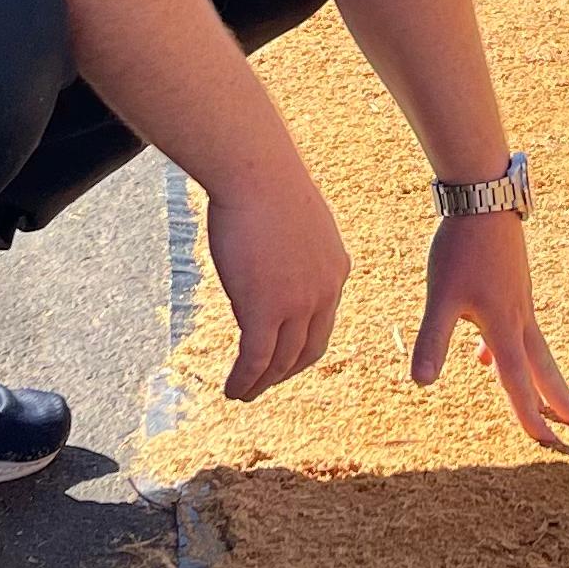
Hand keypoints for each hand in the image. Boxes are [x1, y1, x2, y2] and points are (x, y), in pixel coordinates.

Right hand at [208, 173, 350, 401]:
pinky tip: (232, 389)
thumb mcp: (294, 220)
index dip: (302, 342)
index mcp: (336, 269)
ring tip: (244, 393)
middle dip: (287, 371)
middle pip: (309, 349)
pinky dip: (244, 380)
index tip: (284, 353)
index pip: (323, 320)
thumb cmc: (266, 184)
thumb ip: (292, 247)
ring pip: (281, 360)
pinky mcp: (265, 310)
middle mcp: (325, 292)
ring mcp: (297, 303)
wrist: (257, 174)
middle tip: (266, 382)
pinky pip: (255, 359)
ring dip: (262, 382)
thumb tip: (275, 253)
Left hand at [413, 209, 568, 444]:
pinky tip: (485, 352)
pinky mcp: (513, 285)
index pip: (519, 383)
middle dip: (562, 401)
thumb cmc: (461, 246)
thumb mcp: (441, 296)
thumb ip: (433, 339)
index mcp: (504, 327)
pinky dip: (511, 349)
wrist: (484, 197)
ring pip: (535, 348)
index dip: (531, 418)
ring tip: (548, 400)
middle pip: (545, 369)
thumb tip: (422, 383)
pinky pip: (519, 328)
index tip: (551, 447)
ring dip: (543, 377)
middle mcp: (519, 318)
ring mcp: (520, 300)